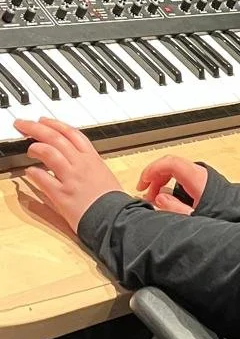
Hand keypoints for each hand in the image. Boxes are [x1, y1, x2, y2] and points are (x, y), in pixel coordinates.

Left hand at [15, 118, 124, 233]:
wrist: (116, 218)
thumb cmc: (111, 200)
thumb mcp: (103, 174)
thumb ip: (87, 163)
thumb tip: (71, 158)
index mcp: (92, 158)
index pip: (71, 133)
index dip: (54, 124)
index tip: (43, 121)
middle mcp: (81, 164)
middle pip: (56, 137)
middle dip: (36, 128)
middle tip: (23, 124)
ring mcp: (71, 178)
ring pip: (50, 152)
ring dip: (36, 147)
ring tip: (29, 148)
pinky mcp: (62, 195)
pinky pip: (43, 179)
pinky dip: (34, 173)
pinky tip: (29, 172)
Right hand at [138, 155, 207, 213]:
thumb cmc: (221, 220)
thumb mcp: (193, 219)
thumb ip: (174, 209)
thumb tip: (159, 198)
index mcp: (199, 180)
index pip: (171, 163)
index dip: (153, 169)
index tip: (143, 182)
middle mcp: (203, 174)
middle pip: (171, 164)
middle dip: (154, 176)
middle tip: (144, 191)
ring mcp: (205, 177)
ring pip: (177, 169)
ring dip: (161, 180)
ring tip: (153, 197)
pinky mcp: (206, 184)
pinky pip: (184, 176)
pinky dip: (171, 182)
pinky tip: (166, 196)